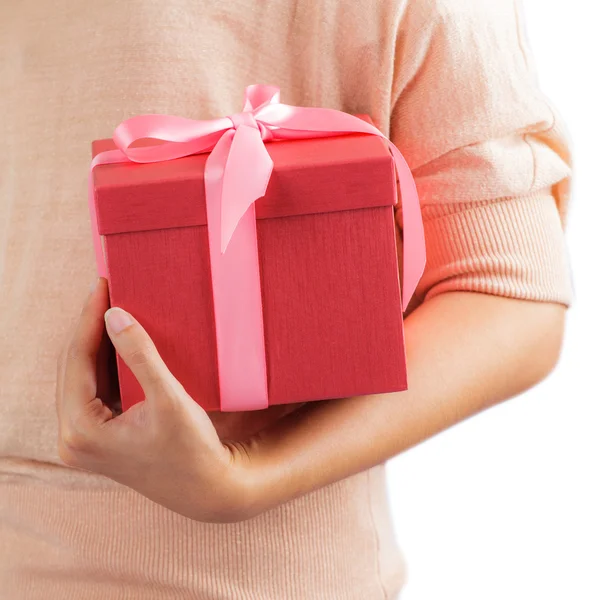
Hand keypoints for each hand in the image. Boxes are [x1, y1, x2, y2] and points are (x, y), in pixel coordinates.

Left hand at [55, 278, 260, 522]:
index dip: (89, 319)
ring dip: (96, 343)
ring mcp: (83, 439)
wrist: (208, 489)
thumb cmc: (192, 449)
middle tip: (106, 290)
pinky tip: (117, 340)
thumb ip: (140, 356)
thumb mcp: (169, 399)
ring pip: (81, 377)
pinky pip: (93, 389)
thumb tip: (114, 314)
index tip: (102, 286)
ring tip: (110, 308)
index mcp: (81, 431)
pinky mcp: (98, 436)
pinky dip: (105, 363)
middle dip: (89, 327)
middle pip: (73, 367)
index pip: (76, 361)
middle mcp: (72, 437)